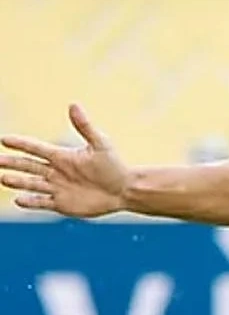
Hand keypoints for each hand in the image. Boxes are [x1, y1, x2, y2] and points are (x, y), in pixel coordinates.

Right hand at [0, 104, 127, 217]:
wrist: (125, 190)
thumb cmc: (114, 166)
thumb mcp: (100, 144)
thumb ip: (85, 126)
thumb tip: (74, 105)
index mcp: (62, 156)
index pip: (36, 148)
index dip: (21, 144)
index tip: (4, 140)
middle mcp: (56, 171)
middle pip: (28, 166)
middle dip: (12, 163)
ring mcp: (58, 188)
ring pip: (32, 184)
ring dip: (18, 182)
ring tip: (3, 178)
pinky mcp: (62, 204)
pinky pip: (42, 202)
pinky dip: (31, 201)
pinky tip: (18, 199)